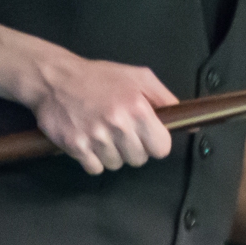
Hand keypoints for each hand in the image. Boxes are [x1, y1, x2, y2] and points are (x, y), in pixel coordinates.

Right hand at [29, 53, 176, 173]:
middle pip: (139, 159)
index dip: (155, 143)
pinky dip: (93, 159)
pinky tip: (89, 140)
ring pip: (117, 165)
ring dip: (112, 153)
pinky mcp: (75, 146)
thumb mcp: (138, 77)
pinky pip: (95, 168)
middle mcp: (118, 124)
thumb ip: (165, 99)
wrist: (55, 78)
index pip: (161, 148)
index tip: (146, 135)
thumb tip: (190, 122)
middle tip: (120, 131)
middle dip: (133, 148)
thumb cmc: (100, 77)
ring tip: (102, 132)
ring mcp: (95, 137)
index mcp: (137, 107)